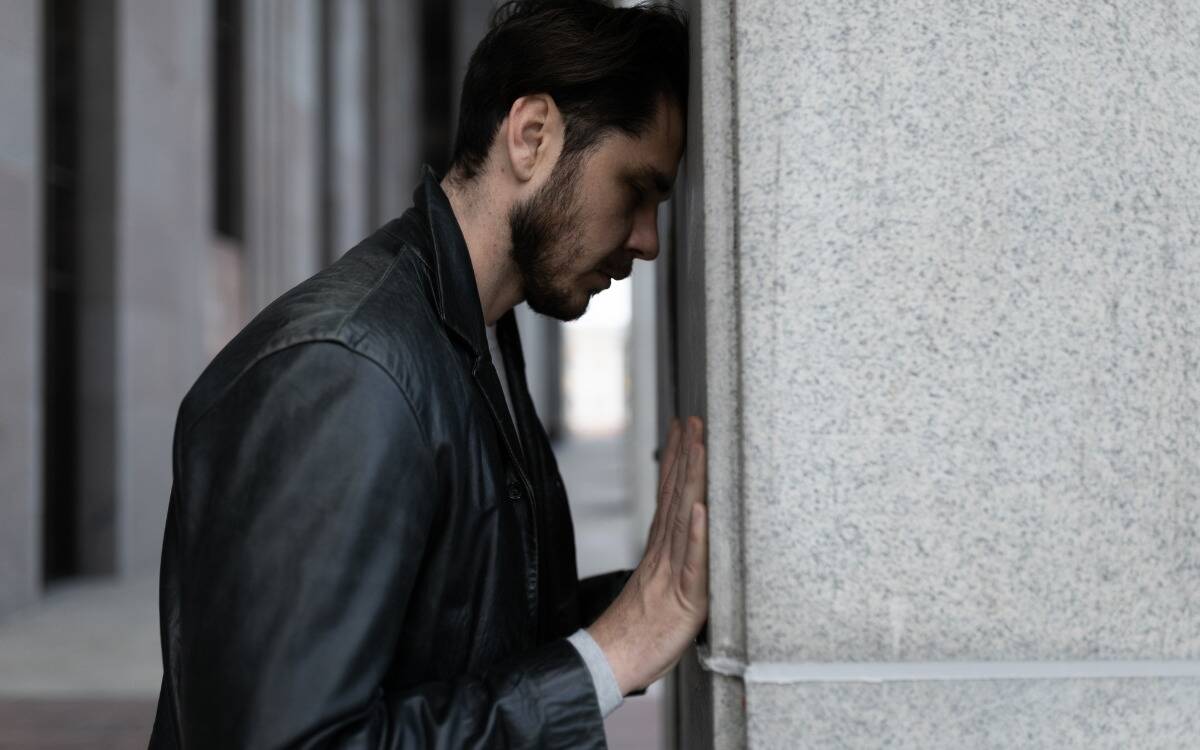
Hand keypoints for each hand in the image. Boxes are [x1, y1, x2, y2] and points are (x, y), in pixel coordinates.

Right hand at [587, 416, 707, 694]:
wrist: (611, 662)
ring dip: (692, 479)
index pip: (668, 495)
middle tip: (692, 419)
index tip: (682, 429)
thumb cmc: (637, 633)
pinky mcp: (684, 597)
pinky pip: (691, 562)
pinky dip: (695, 533)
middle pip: (675, 495)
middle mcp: (663, 553)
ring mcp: (672, 572)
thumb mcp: (657, 591)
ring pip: (683, 517)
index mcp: (659, 550)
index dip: (677, 460)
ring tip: (698, 445)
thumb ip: (669, 563)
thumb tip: (680, 539)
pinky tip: (699, 507)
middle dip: (685, 454)